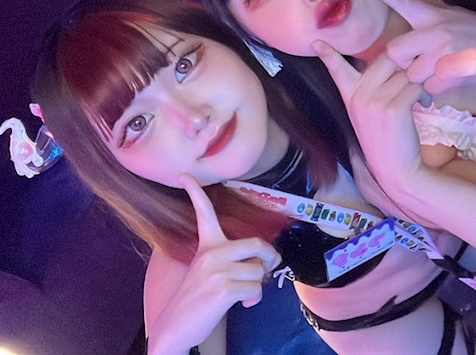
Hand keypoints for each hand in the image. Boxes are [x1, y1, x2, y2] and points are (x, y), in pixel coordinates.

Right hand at [147, 175, 280, 353]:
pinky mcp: (223, 289)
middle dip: (270, 258)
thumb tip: (264, 259)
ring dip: (258, 286)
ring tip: (243, 294)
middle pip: (258, 243)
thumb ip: (230, 259)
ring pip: (259, 271)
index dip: (195, 192)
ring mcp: (217, 270)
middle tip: (268, 268)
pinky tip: (241, 305)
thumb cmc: (196, 301)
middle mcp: (211, 253)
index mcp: (206, 246)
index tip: (183, 175)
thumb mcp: (208, 272)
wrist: (174, 331)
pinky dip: (254, 300)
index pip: (203, 213)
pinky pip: (255, 289)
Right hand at [314, 41, 425, 193]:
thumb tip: (390, 60)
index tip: (317, 41)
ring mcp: (374, 102)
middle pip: (387, 58)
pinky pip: (415, 86)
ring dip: (419, 80)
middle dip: (405, 63)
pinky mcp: (393, 109)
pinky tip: (424, 104)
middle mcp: (359, 96)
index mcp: (351, 96)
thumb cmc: (387, 139)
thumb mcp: (369, 113)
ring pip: (405, 72)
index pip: (337, 70)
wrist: (396, 171)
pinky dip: (424, 93)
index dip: (328, 55)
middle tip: (414, 76)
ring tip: (421, 95)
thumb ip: (372, 88)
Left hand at [368, 0, 475, 95]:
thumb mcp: (450, 16)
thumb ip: (426, 25)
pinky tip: (449, 78)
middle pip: (395, 51)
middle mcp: (434, 32)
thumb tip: (403, 44)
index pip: (403, 1)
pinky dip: (436, 88)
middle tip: (415, 60)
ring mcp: (444, 54)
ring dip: (420, 77)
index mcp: (432, 15)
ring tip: (437, 70)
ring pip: (412, 75)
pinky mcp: (454, 74)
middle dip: (401, 60)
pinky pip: (430, 88)